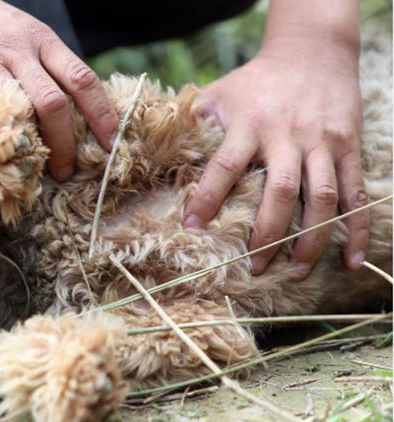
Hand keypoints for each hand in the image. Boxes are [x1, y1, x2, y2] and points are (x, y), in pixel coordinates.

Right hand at [0, 0, 118, 180]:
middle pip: (56, 103)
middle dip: (67, 143)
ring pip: (23, 108)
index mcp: (41, 39)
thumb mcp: (17, 31)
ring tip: (36, 172)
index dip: (102, 114)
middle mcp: (20, 49)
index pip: (82, 79)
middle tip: (67, 171)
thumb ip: (39, 64)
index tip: (113, 144)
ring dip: (35, 147)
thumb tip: (65, 108)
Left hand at [183, 32, 366, 279]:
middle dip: (268, 234)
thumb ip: (193, 123)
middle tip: (255, 268)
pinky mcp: (348, 148)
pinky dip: (358, 229)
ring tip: (296, 273)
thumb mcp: (218, 93)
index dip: (207, 198)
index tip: (191, 228)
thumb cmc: (255, 80)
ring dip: (310, 240)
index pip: (225, 166)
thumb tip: (159, 152)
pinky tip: (351, 261)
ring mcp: (321, 144)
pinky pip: (356, 193)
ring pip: (321, 198)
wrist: (312, 52)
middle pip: (279, 192)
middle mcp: (286, 137)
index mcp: (249, 125)